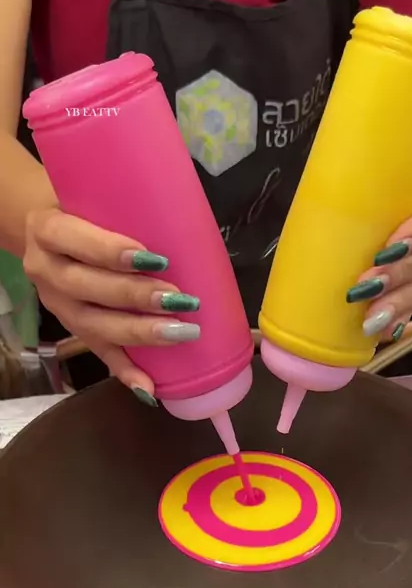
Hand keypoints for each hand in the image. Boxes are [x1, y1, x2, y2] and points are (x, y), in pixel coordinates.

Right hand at [23, 209, 199, 399]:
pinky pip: (99, 354)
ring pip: (93, 326)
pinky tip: (148, 388)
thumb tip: (191, 227)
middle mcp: (45, 270)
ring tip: (179, 333)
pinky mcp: (72, 330)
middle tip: (179, 299)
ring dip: (139, 333)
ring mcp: (57, 305)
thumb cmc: (86, 210)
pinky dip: (125, 372)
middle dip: (135, 296)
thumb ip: (126, 210)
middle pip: (86, 288)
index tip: (154, 257)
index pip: (73, 239)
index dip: (110, 251)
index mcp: (48, 229)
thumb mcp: (94, 199)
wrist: (48, 232)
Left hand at [346, 163, 411, 341]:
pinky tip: (382, 332)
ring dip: (400, 302)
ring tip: (370, 319)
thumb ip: (374, 151)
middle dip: (401, 275)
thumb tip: (331, 160)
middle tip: (366, 287)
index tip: (390, 246)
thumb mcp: (395, 144)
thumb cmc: (399, 146)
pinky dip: (400, 315)